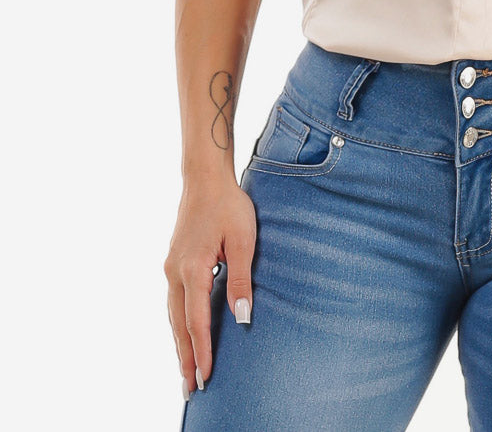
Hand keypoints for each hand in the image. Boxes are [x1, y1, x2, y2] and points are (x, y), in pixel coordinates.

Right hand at [164, 174, 256, 395]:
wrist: (205, 179)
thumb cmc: (228, 206)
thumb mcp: (243, 241)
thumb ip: (241, 280)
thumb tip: (242, 318)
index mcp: (192, 269)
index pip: (197, 320)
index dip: (202, 350)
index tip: (205, 376)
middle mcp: (175, 273)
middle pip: (178, 325)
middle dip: (185, 358)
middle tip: (191, 390)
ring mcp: (171, 268)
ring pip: (173, 315)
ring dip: (180, 344)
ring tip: (186, 371)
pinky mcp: (174, 263)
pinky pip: (174, 303)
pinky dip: (178, 324)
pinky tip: (184, 335)